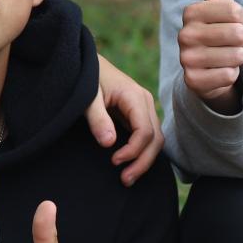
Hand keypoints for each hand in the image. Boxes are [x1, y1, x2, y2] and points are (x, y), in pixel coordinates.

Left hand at [91, 55, 161, 185]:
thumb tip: (109, 143)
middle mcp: (145, 103)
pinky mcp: (138, 115)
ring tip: (127, 177)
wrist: (86, 63)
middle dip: (143, 161)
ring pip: (155, 140)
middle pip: (156, 139)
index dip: (133, 150)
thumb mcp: (87, 97)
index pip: (145, 131)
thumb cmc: (86, 77)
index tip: (114, 161)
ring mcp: (144, 109)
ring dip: (144, 160)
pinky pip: (147, 137)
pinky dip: (142, 153)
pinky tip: (130, 165)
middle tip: (125, 179)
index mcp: (135, 96)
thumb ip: (97, 118)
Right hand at [177, 0, 242, 114]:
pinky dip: (230, 75)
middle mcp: (184, 35)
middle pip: (238, 34)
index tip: (230, 23)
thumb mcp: (217, 1)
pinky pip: (229, 75)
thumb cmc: (216, 28)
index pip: (236, 11)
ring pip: (236, 56)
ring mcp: (186, 59)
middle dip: (242, 40)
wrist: (206, 68)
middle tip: (229, 42)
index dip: (241, 18)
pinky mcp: (193, 82)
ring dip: (237, 58)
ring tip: (224, 56)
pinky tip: (219, 72)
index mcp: (190, 12)